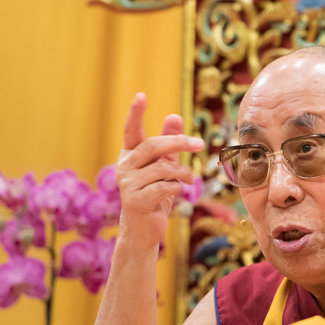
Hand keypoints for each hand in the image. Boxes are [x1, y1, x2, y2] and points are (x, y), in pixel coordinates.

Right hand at [115, 93, 203, 247]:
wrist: (143, 229)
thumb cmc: (154, 194)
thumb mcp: (163, 166)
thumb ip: (168, 142)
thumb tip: (175, 115)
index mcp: (129, 155)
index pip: (131, 130)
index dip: (135, 113)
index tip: (141, 95)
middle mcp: (124, 166)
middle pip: (153, 146)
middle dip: (179, 142)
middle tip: (200, 144)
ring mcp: (127, 184)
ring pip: (162, 168)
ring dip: (182, 173)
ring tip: (188, 180)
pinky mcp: (135, 201)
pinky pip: (164, 187)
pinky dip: (177, 189)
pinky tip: (177, 193)